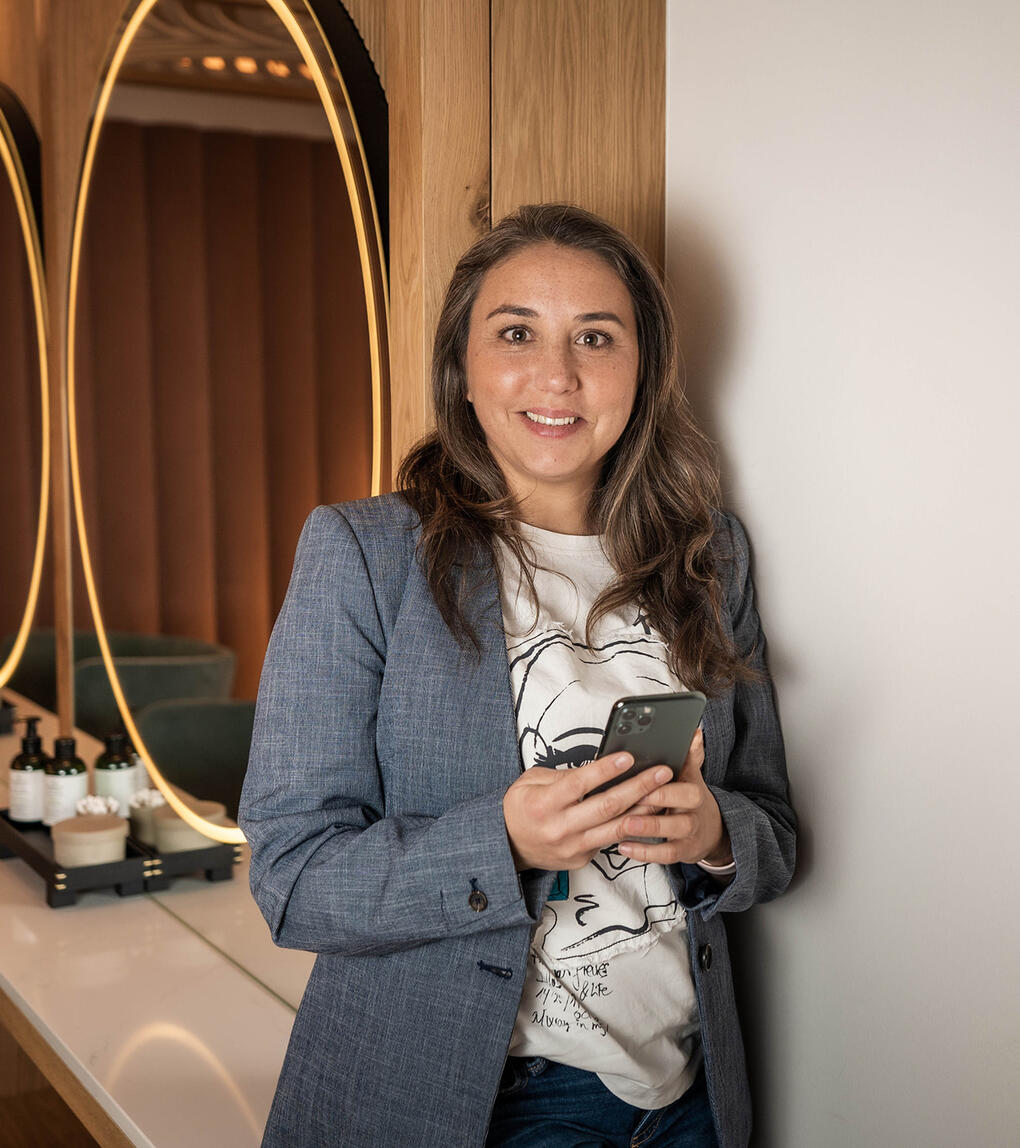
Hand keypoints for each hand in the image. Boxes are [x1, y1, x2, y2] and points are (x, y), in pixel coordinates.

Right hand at [502, 752, 673, 871]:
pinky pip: (609, 840)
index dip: (606, 770)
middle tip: (661, 772)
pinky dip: (630, 825)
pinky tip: (646, 812)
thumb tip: (599, 768)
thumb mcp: (531, 781)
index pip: (580, 784)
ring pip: (616, 827)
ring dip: (644, 809)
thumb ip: (563, 775)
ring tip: (664, 792)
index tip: (629, 757)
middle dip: (638, 787)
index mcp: (543, 804)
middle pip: (606, 806)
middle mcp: (559, 828)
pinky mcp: (581, 859)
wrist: (509, 846)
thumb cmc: (522, 807)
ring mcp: (572, 847)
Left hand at [616, 728, 732, 866]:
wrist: (711, 831)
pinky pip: (665, 854)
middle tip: (634, 795)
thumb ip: (689, 755)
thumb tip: (695, 731)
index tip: (652, 770)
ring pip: (672, 829)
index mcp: (693, 786)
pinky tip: (624, 846)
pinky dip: (644, 852)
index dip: (668, 775)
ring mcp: (689, 831)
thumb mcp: (690, 775)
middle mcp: (693, 808)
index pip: (686, 775)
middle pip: (682, 800)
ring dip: (648, 827)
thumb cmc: (688, 798)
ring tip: (625, 824)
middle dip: (658, 797)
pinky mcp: (682, 851)